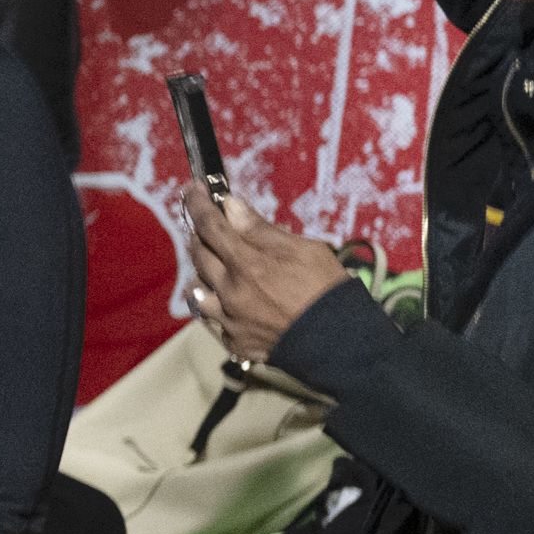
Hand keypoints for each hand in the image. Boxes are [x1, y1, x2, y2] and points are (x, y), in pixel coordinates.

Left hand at [184, 183, 350, 368]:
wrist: (340, 343)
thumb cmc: (327, 291)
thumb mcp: (304, 249)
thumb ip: (261, 230)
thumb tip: (232, 206)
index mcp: (247, 265)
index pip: (210, 226)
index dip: (198, 205)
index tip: (193, 190)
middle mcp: (230, 292)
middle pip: (198, 255)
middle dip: (199, 235)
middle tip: (208, 226)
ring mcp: (230, 319)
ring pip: (197, 289)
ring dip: (202, 272)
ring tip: (218, 264)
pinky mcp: (235, 341)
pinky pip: (212, 318)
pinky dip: (215, 304)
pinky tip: (228, 299)